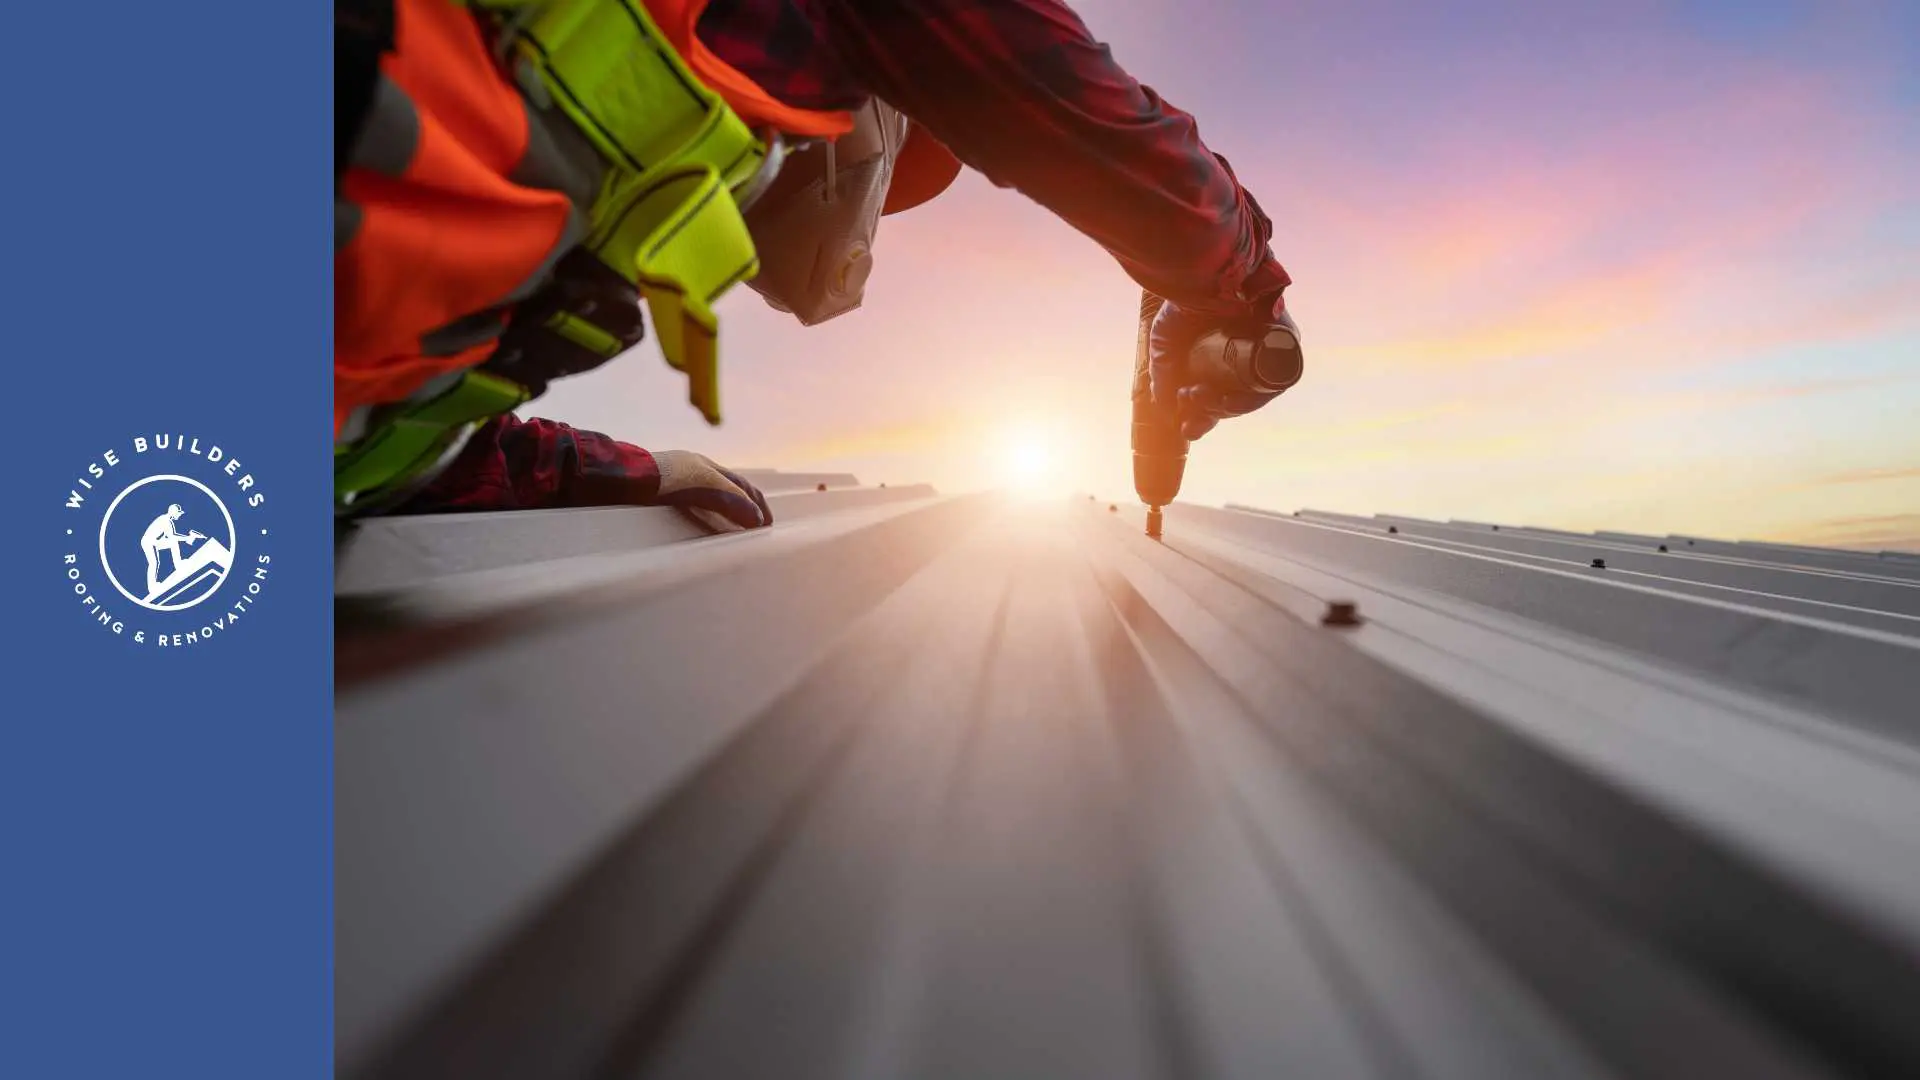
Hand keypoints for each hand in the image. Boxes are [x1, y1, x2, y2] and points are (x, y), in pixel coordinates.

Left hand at [652, 450, 772, 530]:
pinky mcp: (659, 503)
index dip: (757, 503)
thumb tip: (757, 518)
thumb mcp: (705, 484)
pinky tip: (703, 534)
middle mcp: (691, 474)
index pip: (740, 485)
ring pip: (708, 504)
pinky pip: (690, 514)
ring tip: (735, 535)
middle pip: (726, 492)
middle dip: (745, 509)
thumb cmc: (664, 477)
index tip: (768, 524)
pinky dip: (705, 523)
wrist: (622, 482)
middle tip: (757, 530)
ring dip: (725, 518)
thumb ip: (732, 500)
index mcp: (705, 465)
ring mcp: (674, 488)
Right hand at [1147, 295, 1303, 440]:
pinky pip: (1276, 380)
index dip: (1202, 418)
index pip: (1218, 399)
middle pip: (1236, 402)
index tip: (1187, 426)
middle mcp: (1248, 357)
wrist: (1205, 266)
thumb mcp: (1165, 340)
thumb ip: (1162, 373)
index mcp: (1224, 359)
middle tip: (1187, 402)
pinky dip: (1252, 396)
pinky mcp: (1287, 340)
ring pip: (1254, 396)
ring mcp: (1269, 350)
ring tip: (1200, 398)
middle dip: (1209, 413)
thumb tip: (1168, 409)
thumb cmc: (1185, 296)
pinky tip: (1228, 400)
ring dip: (1227, 408)